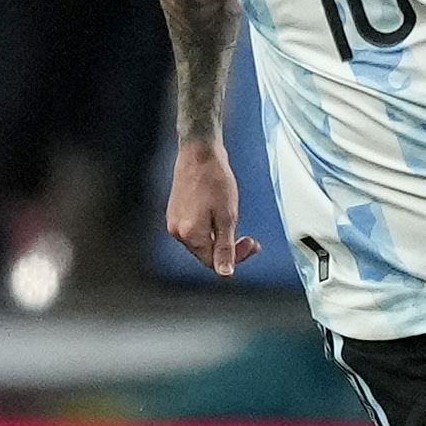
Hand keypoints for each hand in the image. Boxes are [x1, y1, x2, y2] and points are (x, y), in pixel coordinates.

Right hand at [167, 140, 260, 275]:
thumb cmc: (214, 178)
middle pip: (206, 253)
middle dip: (229, 248)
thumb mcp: (227, 217)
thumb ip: (225, 247)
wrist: (199, 153)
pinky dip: (209, 228)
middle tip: (248, 238)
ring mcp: (174, 221)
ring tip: (233, 221)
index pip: (213, 262)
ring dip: (219, 238)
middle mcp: (177, 231)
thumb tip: (225, 272)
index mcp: (190, 234)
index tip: (250, 244)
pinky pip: (194, 230)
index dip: (235, 258)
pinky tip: (219, 215)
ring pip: (200, 241)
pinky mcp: (176, 212)